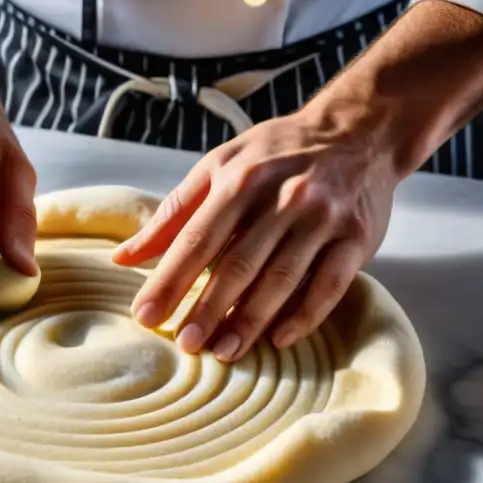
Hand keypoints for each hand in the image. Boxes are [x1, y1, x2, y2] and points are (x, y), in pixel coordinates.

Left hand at [111, 109, 397, 360]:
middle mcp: (283, 198)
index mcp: (241, 179)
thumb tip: (124, 257)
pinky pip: (329, 286)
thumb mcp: (219, 166)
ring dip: (250, 321)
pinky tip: (278, 339)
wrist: (358, 130)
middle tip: (186, 345)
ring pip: (281, 279)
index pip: (196, 239)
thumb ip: (173, 213)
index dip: (169, 280)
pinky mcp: (357, 238)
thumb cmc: (277, 154)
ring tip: (224, 352)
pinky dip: (304, 316)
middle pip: (238, 264)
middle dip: (208, 308)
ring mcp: (323, 219)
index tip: (146, 315)